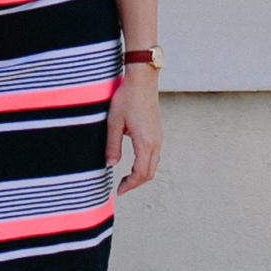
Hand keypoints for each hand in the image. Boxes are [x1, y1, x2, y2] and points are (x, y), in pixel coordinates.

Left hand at [106, 68, 161, 194]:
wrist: (143, 79)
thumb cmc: (126, 98)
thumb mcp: (114, 122)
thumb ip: (112, 145)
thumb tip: (111, 165)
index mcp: (145, 142)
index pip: (140, 173)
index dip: (130, 185)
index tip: (119, 191)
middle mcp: (156, 141)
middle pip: (149, 173)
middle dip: (136, 183)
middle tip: (121, 187)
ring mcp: (159, 136)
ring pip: (154, 164)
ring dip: (141, 175)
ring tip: (126, 178)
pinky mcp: (158, 131)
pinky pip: (155, 155)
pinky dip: (146, 164)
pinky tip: (134, 163)